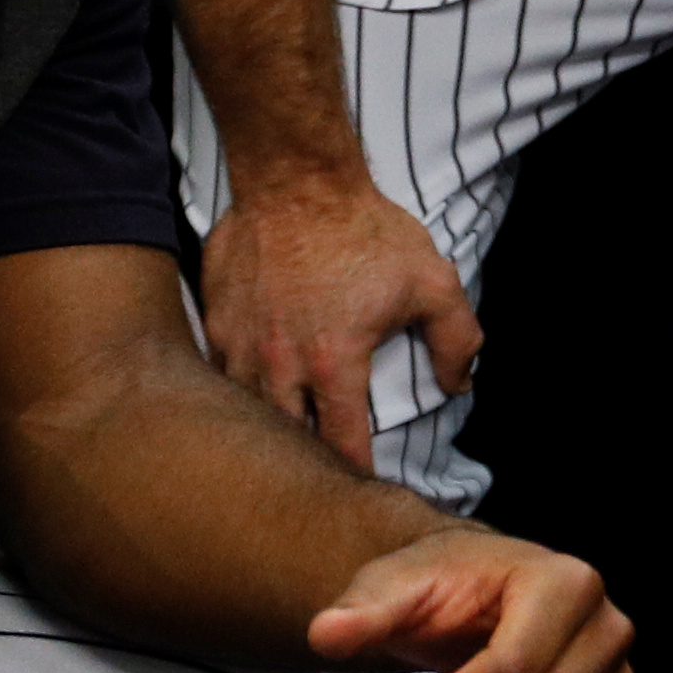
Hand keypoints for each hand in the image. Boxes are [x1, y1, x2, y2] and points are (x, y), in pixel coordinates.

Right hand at [197, 176, 475, 468]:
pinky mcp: (213, 320)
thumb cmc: (367, 231)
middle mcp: (278, 365)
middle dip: (303, 464)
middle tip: (319, 480)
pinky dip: (233, 393)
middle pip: (286, 440)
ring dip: (265, 431)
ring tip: (280, 451)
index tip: (364, 491)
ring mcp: (237, 344)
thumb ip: (456, 340)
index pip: (343, 444)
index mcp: (333, 365)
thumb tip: (459, 385)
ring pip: (244, 411)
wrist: (298, 181)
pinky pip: (217, 374)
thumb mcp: (434, 283)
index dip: (356, 474)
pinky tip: (247, 401)